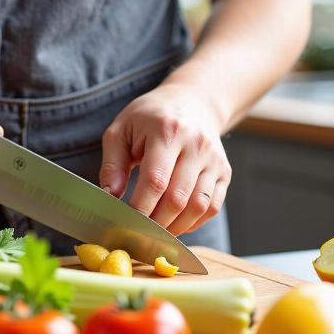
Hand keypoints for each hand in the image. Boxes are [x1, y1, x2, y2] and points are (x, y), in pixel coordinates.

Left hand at [99, 83, 231, 235]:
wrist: (193, 101)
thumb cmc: (150, 117)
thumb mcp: (122, 130)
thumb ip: (112, 164)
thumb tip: (109, 197)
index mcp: (168, 131)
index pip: (155, 180)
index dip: (140, 207)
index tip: (123, 221)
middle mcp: (196, 145)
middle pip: (178, 198)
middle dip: (155, 222)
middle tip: (137, 232)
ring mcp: (214, 160)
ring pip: (198, 207)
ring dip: (174, 227)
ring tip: (155, 231)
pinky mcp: (224, 172)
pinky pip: (212, 207)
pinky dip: (193, 222)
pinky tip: (174, 223)